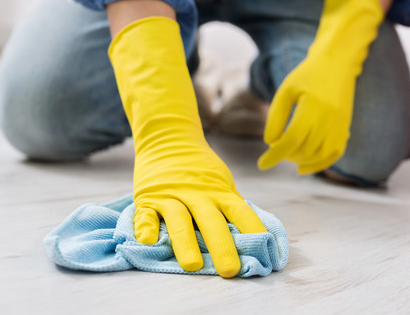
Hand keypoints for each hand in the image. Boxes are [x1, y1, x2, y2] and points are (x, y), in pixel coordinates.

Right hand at [108, 16, 265, 277]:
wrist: (167, 139)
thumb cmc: (199, 170)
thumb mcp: (220, 183)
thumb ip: (230, 206)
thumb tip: (252, 235)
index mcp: (218, 191)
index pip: (240, 210)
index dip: (252, 229)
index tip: (264, 248)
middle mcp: (196, 194)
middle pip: (211, 220)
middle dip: (222, 246)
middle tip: (230, 271)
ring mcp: (171, 196)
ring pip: (179, 220)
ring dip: (186, 242)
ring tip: (192, 265)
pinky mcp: (147, 197)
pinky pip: (145, 214)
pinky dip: (146, 227)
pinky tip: (148, 242)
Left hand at [257, 0, 384, 173]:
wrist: (337, 64)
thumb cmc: (308, 75)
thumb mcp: (286, 90)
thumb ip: (276, 116)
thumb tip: (269, 142)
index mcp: (313, 107)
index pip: (292, 139)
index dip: (275, 155)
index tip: (262, 164)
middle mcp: (330, 119)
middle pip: (305, 149)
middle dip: (286, 155)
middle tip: (274, 148)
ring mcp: (340, 125)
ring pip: (320, 155)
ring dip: (300, 161)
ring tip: (287, 154)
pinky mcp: (345, 128)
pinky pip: (335, 154)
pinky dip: (319, 165)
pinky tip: (303, 168)